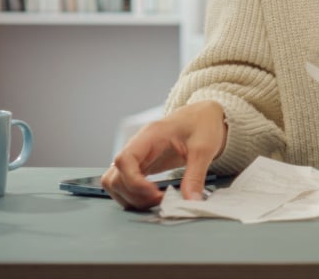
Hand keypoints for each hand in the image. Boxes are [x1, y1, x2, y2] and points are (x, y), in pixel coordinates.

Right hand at [100, 100, 228, 209]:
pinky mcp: (141, 165)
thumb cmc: (202, 125)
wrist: (203, 116)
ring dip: (131, 198)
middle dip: (134, 194)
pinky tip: (153, 198)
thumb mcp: (204, 149)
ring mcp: (136, 156)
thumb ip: (196, 176)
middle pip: (115, 176)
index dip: (134, 182)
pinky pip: (124, 184)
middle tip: (161, 199)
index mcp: (150, 135)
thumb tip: (192, 201)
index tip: (154, 193)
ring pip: (115, 183)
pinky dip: (133, 196)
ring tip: (157, 200)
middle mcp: (137, 146)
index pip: (125, 159)